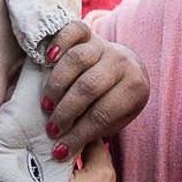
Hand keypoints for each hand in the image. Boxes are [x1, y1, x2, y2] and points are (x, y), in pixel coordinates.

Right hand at [39, 21, 148, 160]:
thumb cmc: (116, 101)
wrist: (126, 67)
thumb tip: (62, 149)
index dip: (79, 134)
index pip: (103, 114)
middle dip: (67, 112)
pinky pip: (73, 31)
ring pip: (77, 60)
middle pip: (89, 87)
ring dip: (57, 86)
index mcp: (135, 88)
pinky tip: (47, 59)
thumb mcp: (115, 119)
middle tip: (51, 129)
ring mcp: (105, 45)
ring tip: (46, 106)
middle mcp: (122, 63)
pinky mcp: (89, 33)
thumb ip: (94, 129)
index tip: (60, 149)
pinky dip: (59, 43)